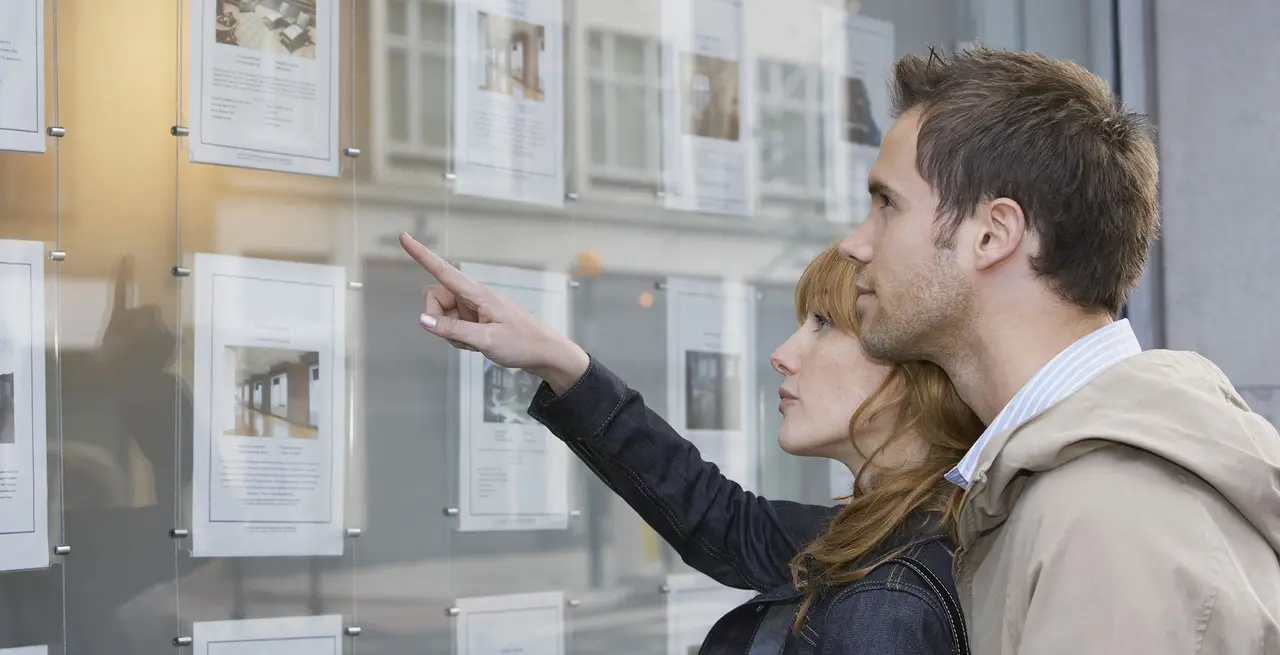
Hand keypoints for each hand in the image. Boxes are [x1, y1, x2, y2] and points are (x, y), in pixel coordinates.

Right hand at [399, 233, 589, 393]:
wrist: (546, 354)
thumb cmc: (521, 344)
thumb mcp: (485, 340)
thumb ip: (452, 329)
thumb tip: (423, 319)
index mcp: (477, 294)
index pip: (443, 270)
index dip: (421, 254)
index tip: (403, 237)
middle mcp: (473, 296)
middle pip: (436, 298)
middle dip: (437, 318)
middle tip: (459, 337)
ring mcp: (474, 308)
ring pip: (443, 314)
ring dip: (449, 331)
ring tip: (474, 343)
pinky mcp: (477, 319)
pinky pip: (453, 324)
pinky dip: (457, 336)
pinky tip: (476, 345)